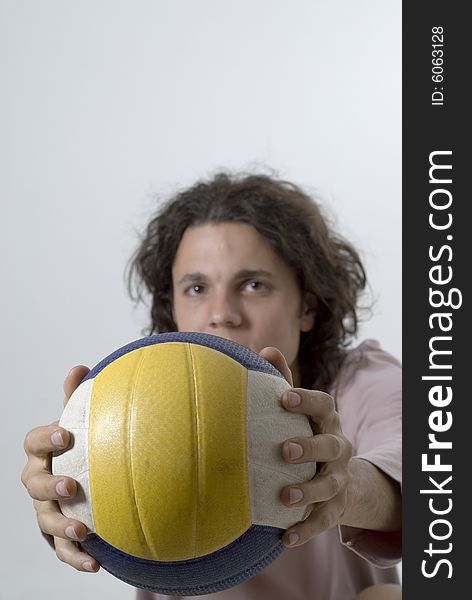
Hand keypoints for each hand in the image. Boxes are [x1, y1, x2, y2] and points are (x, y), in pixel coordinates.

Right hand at [21, 366, 99, 571]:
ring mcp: (45, 510)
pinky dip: (75, 558)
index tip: (66, 435)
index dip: (45, 438)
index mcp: (43, 451)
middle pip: (31, 484)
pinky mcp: (57, 536)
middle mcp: (38, 480)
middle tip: (71, 487)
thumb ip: (78, 399)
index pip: (33, 441)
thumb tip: (80, 367)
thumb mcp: (82, 423)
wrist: (88, 482)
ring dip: (62, 528)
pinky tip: (97, 563)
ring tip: (85, 531)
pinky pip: (61, 551)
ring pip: (44, 521)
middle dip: (48, 486)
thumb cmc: (83, 447)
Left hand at [259, 347, 352, 546]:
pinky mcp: (334, 508)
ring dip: (307, 491)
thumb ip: (283, 382)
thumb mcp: (298, 409)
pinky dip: (305, 530)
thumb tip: (266, 350)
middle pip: (331, 446)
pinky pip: (323, 520)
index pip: (323, 405)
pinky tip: (284, 539)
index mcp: (327, 421)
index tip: (283, 397)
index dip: (305, 400)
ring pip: (328, 486)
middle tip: (284, 450)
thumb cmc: (307, 432)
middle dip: (309, 448)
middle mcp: (337, 448)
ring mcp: (338, 480)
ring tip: (283, 498)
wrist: (339, 476)